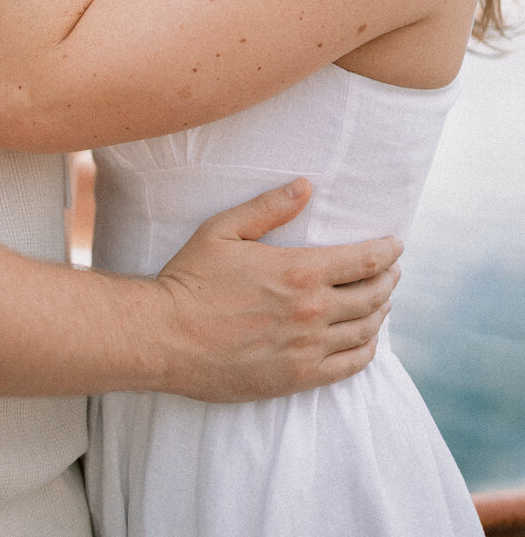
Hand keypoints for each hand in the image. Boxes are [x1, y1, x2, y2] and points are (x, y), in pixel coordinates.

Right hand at [154, 179, 400, 401]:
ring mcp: (307, 347)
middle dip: (388, 279)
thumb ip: (268, 208)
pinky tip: (367, 339)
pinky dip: (367, 349)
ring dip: (381, 312)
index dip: (386, 251)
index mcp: (298, 271)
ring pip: (365, 329)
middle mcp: (311, 311)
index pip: (363, 260)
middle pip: (372, 294)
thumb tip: (305, 185)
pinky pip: (350, 365)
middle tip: (392, 271)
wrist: (164, 336)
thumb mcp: (222, 230)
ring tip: (382, 301)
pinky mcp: (297, 376)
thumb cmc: (189, 278)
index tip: (396, 245)